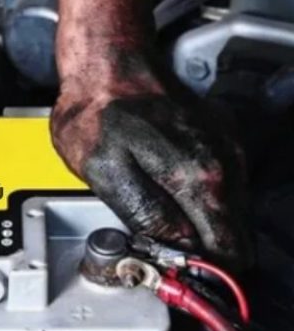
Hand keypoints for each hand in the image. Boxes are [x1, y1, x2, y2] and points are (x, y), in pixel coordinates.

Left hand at [50, 52, 251, 266]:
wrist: (106, 63)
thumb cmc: (99, 111)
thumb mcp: (105, 174)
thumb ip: (146, 217)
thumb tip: (174, 248)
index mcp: (201, 178)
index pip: (227, 251)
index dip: (200, 267)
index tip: (175, 266)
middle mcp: (225, 162)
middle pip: (231, 233)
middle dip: (197, 246)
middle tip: (157, 239)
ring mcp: (225, 146)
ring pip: (224, 209)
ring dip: (194, 218)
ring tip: (154, 206)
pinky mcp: (217, 136)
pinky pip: (217, 182)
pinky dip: (193, 192)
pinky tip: (162, 181)